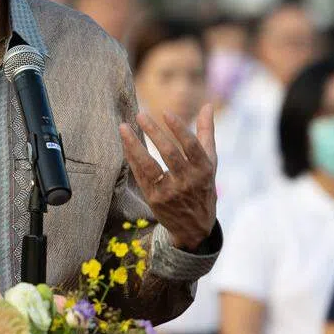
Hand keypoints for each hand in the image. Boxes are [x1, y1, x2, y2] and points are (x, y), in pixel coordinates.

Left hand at [119, 104, 217, 249]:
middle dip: (154, 132)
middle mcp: (187, 181)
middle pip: (169, 154)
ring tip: (124, 127)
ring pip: (150, 165)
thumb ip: (206, 133)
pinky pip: (140, 175)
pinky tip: (125, 143)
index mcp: (203, 170)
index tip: (166, 113)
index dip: (179, 129)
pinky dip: (132, 158)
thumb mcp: (209, 162)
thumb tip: (207, 106)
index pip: (191, 146)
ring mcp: (169, 192)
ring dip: (135, 145)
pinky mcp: (154, 199)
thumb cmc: (202, 186)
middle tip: (141, 115)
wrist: (194, 227)